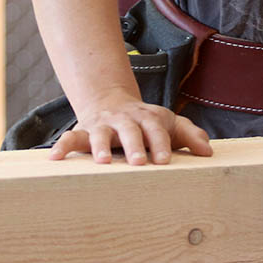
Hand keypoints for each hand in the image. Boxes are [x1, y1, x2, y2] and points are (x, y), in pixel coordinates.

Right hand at [49, 100, 212, 164]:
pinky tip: (54, 159)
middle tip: (139, 162)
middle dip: (135, 145)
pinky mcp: (83, 131)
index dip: (161, 144)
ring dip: (100, 146)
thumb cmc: (145, 121)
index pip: (157, 130)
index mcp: (148, 119)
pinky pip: (70, 138)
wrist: (111, 101)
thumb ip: (189, 134)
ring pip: (100, 133)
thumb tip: (208, 152)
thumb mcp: (169, 123)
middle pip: (131, 130)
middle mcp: (125, 121)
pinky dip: (62, 147)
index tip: (164, 161)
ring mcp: (103, 126)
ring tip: (101, 161)